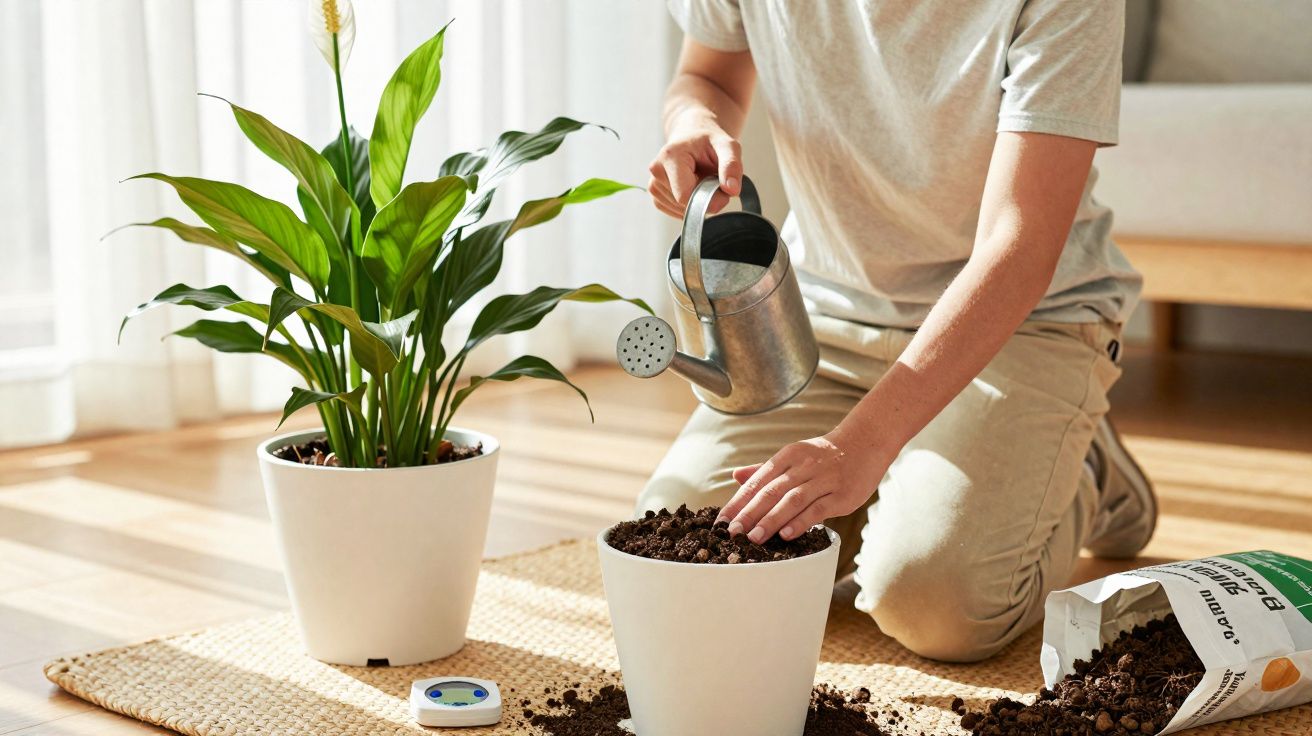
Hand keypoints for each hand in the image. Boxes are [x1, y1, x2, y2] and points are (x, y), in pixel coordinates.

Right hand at [647, 119, 741, 218]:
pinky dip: (690, 205)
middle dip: (705, 199)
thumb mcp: (727, 146)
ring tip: (701, 181)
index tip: (723, 189)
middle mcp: (656, 170)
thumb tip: (732, 191)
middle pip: (684, 204)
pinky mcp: (656, 196)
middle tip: (712, 181)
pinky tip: (693, 188)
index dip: (709, 199)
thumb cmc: (709, 142)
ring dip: (698, 202)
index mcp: (670, 156)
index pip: (685, 196)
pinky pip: (677, 212)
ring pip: (682, 211)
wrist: (693, 138)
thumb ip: (732, 166)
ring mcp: (653, 184)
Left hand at [717, 430, 893, 542]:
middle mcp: (803, 466)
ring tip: (754, 537)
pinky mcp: (841, 495)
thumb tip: (736, 476)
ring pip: (792, 500)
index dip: (738, 502)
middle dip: (749, 513)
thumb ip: (765, 469)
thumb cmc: (825, 455)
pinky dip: (801, 521)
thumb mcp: (794, 456)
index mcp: (787, 457)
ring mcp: (823, 480)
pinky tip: (786, 534)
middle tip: (732, 533)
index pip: (757, 481)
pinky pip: (818, 509)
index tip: (721, 521)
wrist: (866, 442)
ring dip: (771, 519)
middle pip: (771, 491)